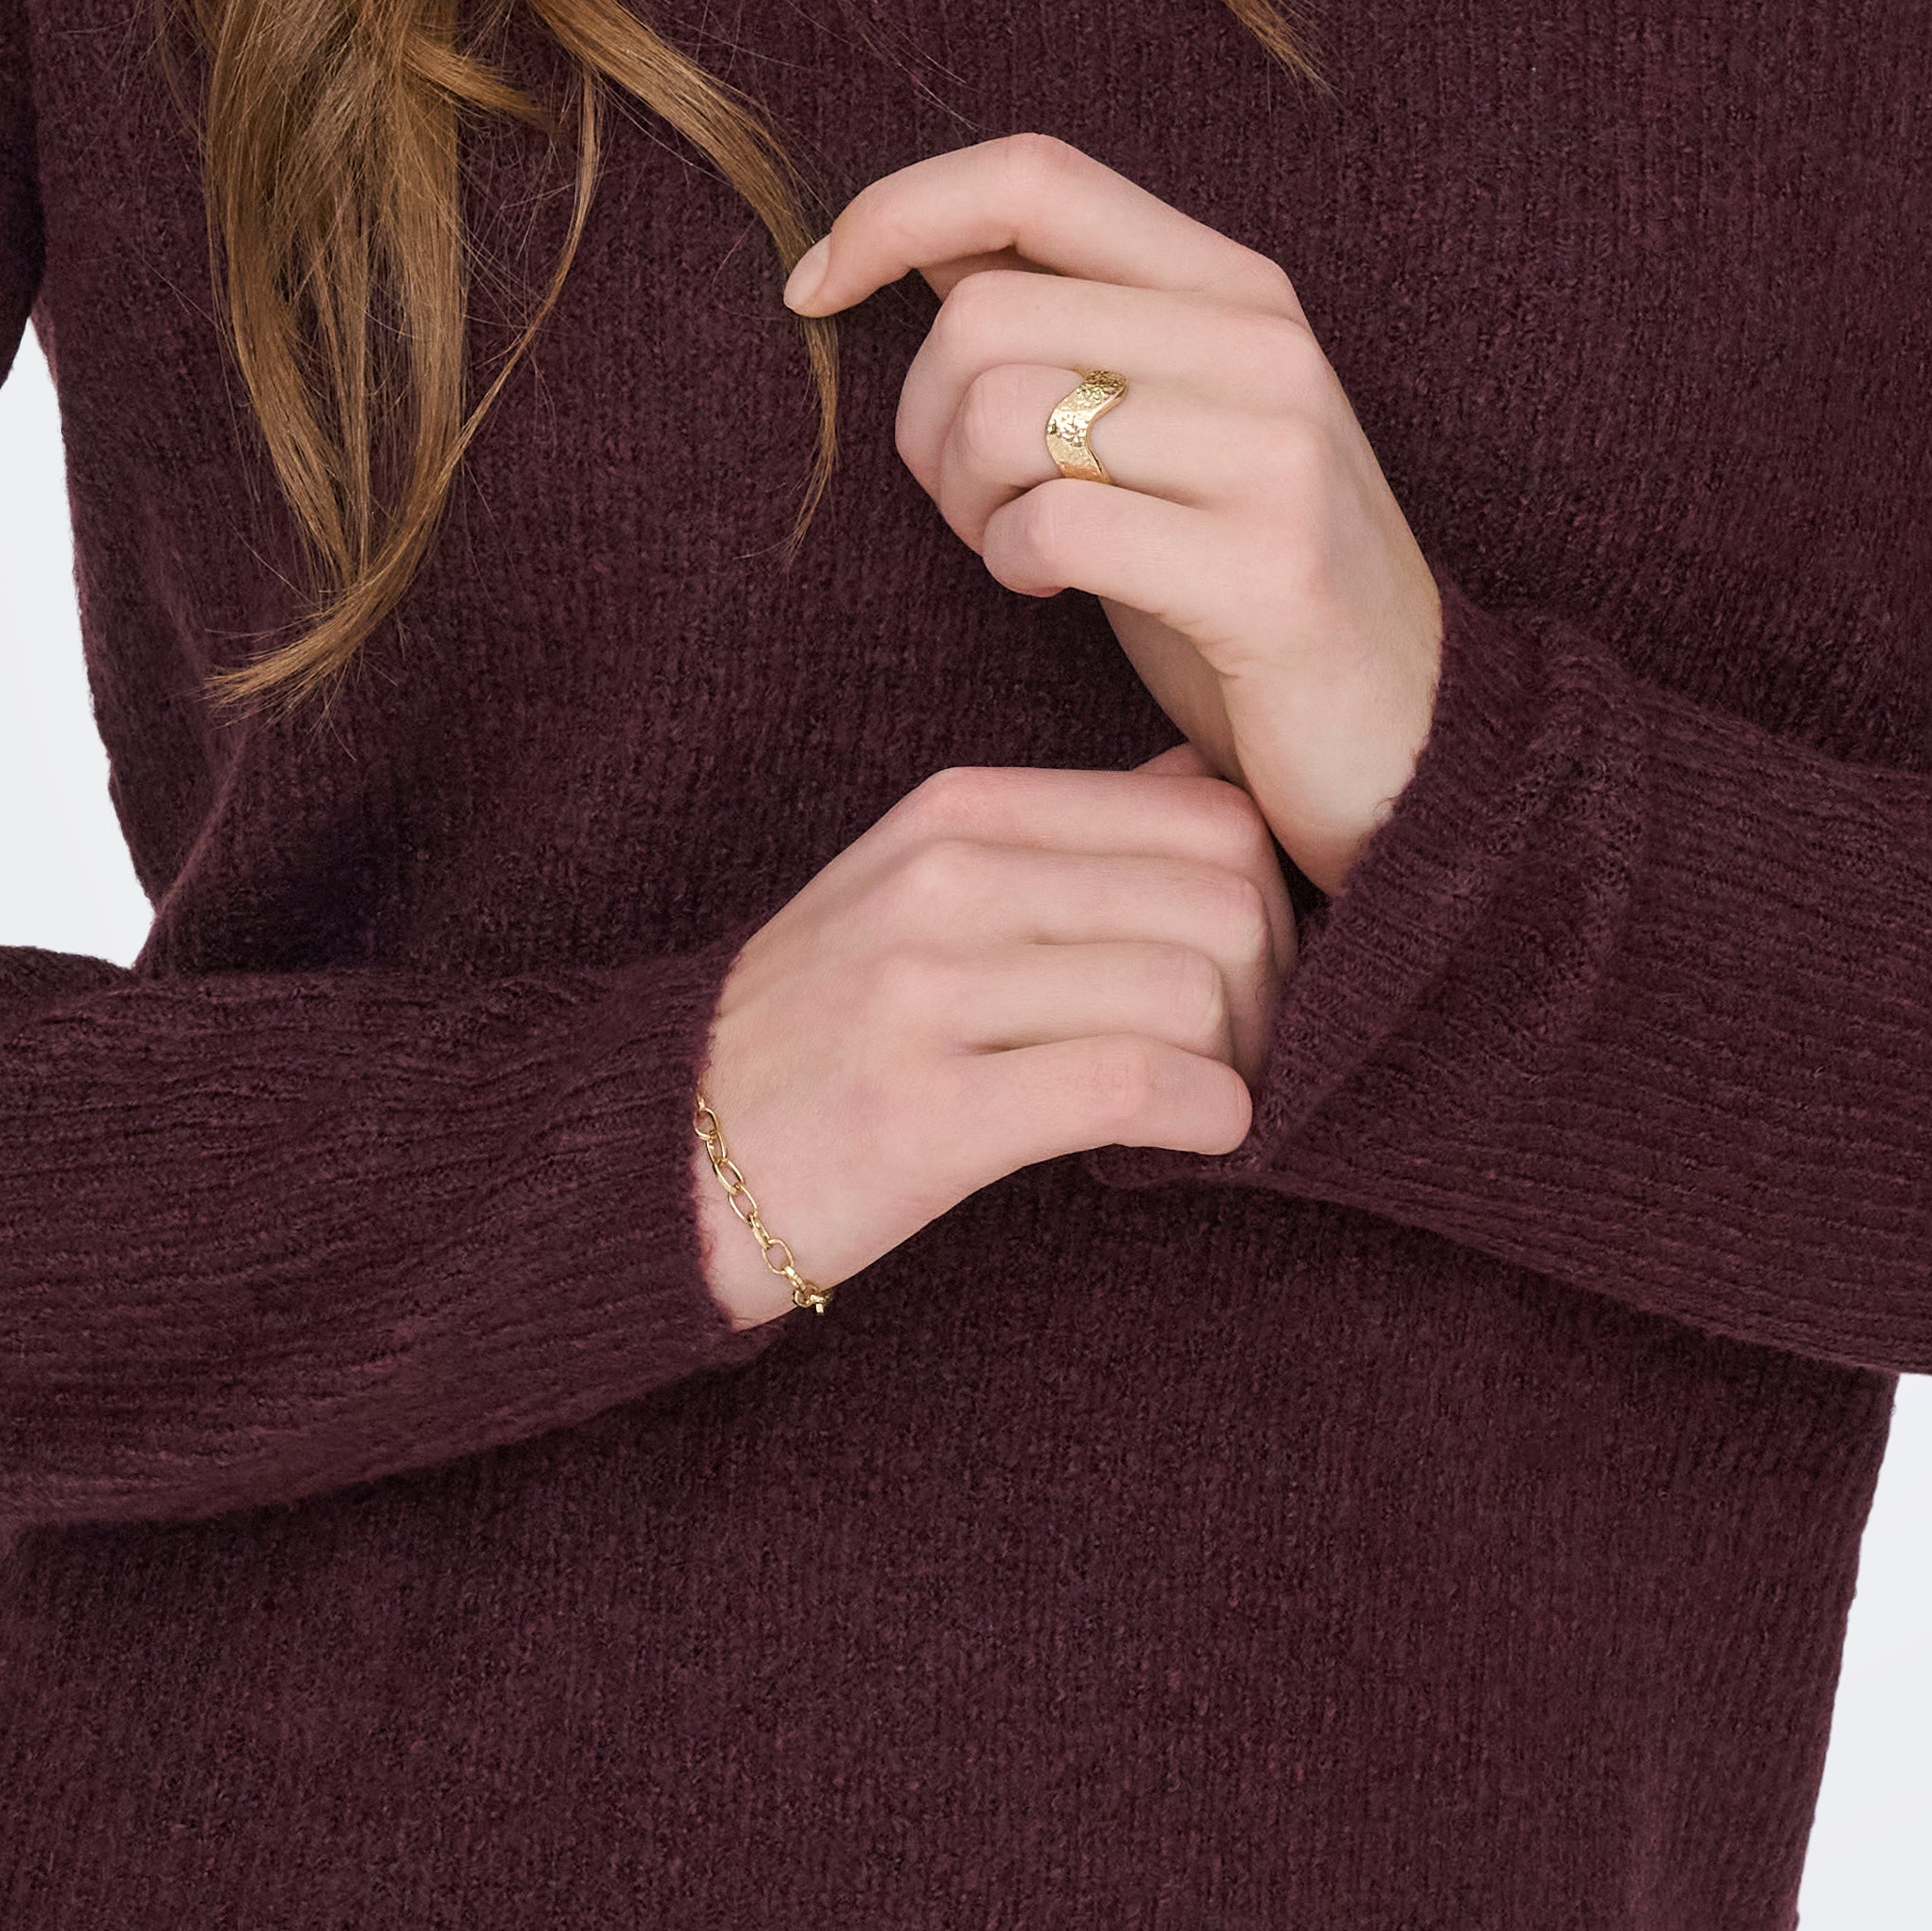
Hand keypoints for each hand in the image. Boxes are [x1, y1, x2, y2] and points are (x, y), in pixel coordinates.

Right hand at [688, 741, 1292, 1329]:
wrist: (658, 1155)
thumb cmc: (820, 1033)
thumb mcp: (922, 888)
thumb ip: (1061, 836)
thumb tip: (1207, 775)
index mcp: (958, 813)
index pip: (1204, 812)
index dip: (1272, 901)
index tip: (1256, 977)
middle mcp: (945, 880)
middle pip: (1220, 899)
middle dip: (1273, 989)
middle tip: (1253, 1053)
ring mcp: (927, 991)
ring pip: (1188, 990)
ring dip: (1241, 1063)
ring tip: (1215, 1102)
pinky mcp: (925, 1111)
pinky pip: (1130, 1086)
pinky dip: (1204, 1118)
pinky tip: (1199, 1141)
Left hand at [786, 133, 1445, 894]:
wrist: (1410, 741)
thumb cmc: (1243, 585)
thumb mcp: (1165, 426)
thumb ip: (1067, 323)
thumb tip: (916, 245)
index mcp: (1235, 286)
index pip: (1033, 174)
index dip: (893, 211)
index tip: (810, 292)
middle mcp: (1265, 342)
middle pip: (983, 314)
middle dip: (922, 421)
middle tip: (966, 501)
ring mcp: (1277, 450)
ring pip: (1001, 412)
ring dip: (966, 502)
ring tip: (1017, 548)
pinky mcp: (1269, 567)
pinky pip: (1053, 525)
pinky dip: (1015, 564)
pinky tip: (1054, 590)